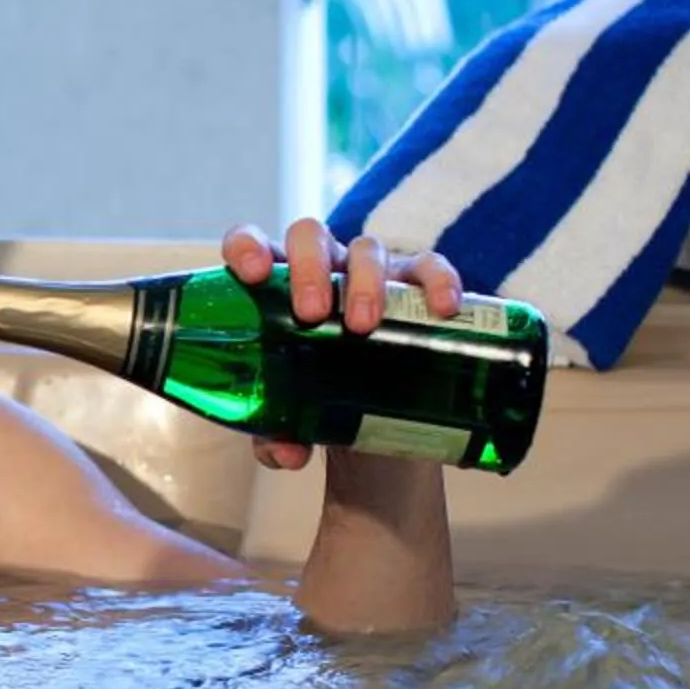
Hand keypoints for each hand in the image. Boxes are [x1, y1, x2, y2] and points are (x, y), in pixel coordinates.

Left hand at [220, 218, 463, 473]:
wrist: (377, 423)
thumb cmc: (318, 401)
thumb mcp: (292, 421)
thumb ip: (277, 435)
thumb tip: (286, 451)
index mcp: (277, 288)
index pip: (252, 244)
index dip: (247, 247)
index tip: (251, 274)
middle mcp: (323, 269)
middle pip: (311, 237)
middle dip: (309, 267)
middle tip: (311, 313)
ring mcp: (372, 273)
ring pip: (367, 249)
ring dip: (364, 281)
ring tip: (362, 325)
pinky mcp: (417, 288)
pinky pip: (430, 268)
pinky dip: (437, 281)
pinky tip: (441, 308)